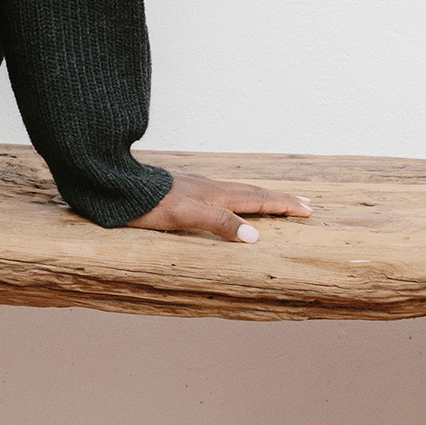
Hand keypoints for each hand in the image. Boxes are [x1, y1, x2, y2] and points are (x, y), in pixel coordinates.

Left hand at [128, 171, 310, 243]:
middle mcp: (211, 188)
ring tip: (274, 201)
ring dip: (261, 197)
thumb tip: (255, 236)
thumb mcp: (185, 216)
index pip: (258, 199)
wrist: (117, 187)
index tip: (308, 210)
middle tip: (304, 204)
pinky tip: (230, 201)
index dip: (283, 205)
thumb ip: (219, 222)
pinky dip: (239, 198)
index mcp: (217, 195)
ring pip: (238, 191)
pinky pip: (223, 193)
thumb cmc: (149, 205)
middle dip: (279, 199)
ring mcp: (197, 187)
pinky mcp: (184, 191)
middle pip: (253, 192)